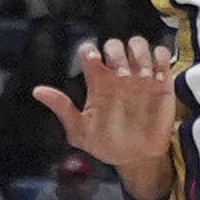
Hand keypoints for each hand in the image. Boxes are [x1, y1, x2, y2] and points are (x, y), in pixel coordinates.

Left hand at [34, 36, 175, 171]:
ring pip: (138, 43)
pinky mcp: (162, 80)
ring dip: (139, 54)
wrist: (136, 157)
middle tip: (121, 77)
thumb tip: (37, 91)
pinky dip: (160, 59)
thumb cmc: (106, 143)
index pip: (89, 51)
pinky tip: (157, 77)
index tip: (95, 62)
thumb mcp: (79, 131)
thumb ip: (62, 109)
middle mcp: (118, 74)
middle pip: (115, 43)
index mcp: (97, 81)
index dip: (90, 51)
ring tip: (142, 76)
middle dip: (117, 54)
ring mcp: (141, 75)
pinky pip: (162, 54)